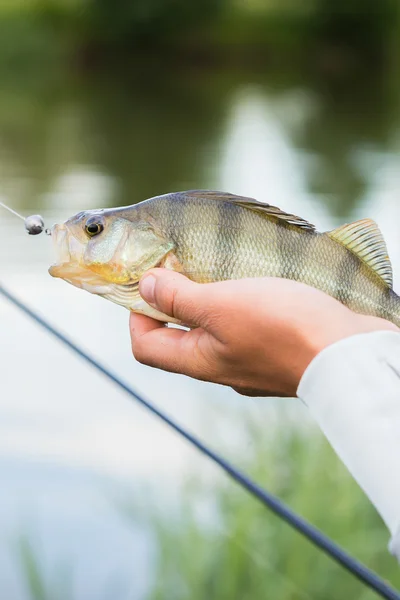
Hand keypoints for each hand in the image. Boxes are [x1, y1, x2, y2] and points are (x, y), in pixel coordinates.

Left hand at [129, 269, 398, 396]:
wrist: (348, 354)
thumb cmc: (283, 328)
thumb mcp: (221, 307)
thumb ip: (179, 298)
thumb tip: (145, 286)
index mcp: (199, 361)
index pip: (146, 346)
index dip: (136, 314)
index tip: (148, 281)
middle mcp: (220, 366)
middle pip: (180, 336)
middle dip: (174, 300)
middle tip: (183, 265)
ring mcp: (250, 361)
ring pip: (215, 330)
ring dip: (209, 300)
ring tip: (218, 268)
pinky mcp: (276, 350)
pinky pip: (245, 327)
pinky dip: (239, 305)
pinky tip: (253, 283)